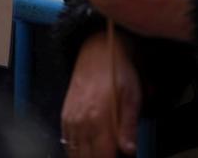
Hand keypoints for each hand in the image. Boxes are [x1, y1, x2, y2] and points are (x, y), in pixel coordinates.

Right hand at [61, 30, 140, 156]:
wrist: (98, 51)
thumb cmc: (117, 72)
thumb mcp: (132, 97)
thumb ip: (129, 126)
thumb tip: (129, 150)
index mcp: (98, 117)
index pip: (102, 155)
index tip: (121, 157)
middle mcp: (81, 121)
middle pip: (87, 157)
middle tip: (113, 153)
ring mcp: (71, 119)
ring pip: (75, 152)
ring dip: (87, 157)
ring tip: (101, 152)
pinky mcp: (65, 116)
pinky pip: (66, 142)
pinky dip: (75, 150)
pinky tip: (85, 151)